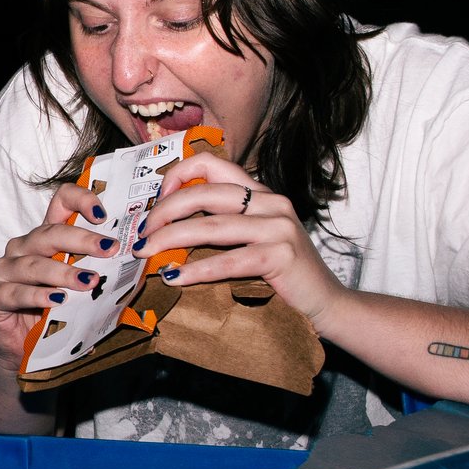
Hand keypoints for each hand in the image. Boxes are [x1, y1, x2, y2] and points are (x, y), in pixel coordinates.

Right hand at [0, 181, 112, 378]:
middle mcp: (23, 247)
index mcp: (46, 239)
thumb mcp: (82, 291)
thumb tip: (137, 267)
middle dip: (82, 240)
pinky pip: (15, 292)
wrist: (25, 350)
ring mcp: (5, 269)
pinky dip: (38, 295)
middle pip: (49, 233)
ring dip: (63, 272)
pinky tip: (58, 300)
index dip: (80, 200)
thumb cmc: (57, 316)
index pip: (60, 204)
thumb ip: (99, 273)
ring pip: (34, 263)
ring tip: (88, 282)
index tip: (103, 214)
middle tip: (109, 249)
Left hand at [133, 156, 344, 322]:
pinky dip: (196, 270)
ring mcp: (278, 227)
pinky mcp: (281, 256)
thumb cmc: (282, 274)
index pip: (212, 164)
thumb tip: (164, 227)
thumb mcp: (252, 239)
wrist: (327, 303)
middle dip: (164, 212)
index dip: (177, 176)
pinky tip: (174, 277)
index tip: (156, 201)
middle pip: (204, 193)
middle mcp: (271, 202)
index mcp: (260, 193)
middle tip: (141, 234)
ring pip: (210, 225)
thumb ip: (221, 224)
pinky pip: (228, 260)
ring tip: (146, 253)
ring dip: (170, 239)